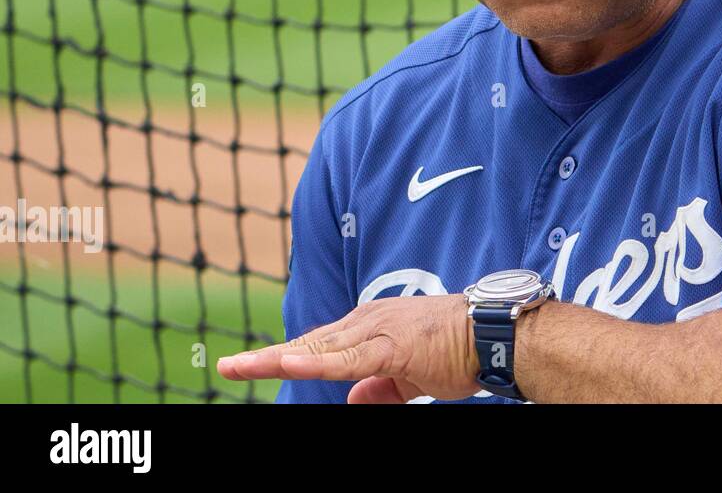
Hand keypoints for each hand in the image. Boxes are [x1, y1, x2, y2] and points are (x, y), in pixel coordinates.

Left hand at [217, 294, 479, 403]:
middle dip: (266, 358)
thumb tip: (353, 400)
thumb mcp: (412, 376)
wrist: (495, 337)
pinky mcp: (389, 348)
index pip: (320, 345)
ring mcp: (376, 332)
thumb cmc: (459, 352)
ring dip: (276, 359)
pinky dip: (315, 362)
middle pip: (308, 344)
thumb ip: (381, 388)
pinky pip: (346, 359)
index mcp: (371, 327)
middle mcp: (367, 321)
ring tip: (239, 367)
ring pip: (317, 349)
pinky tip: (287, 364)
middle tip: (226, 367)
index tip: (251, 364)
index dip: (287, 355)